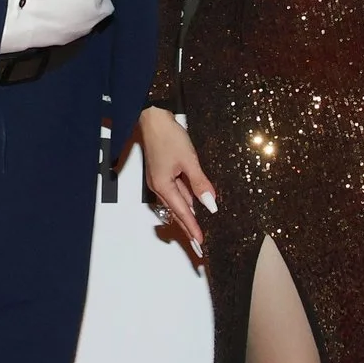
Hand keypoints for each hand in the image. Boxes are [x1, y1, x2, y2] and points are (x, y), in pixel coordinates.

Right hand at [137, 106, 216, 258]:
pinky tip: (195, 203)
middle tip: (198, 244)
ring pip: (178, 201)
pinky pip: (176, 190)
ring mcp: (160, 180)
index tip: (200, 242)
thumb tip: (210, 204)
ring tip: (198, 229)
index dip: (192, 228)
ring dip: (188, 214)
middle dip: (189, 227)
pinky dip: (186, 199)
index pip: (182, 212)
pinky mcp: (162, 172)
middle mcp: (159, 186)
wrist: (153, 118)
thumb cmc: (168, 136)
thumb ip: (200, 184)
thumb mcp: (190, 161)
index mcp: (163, 186)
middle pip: (178, 211)